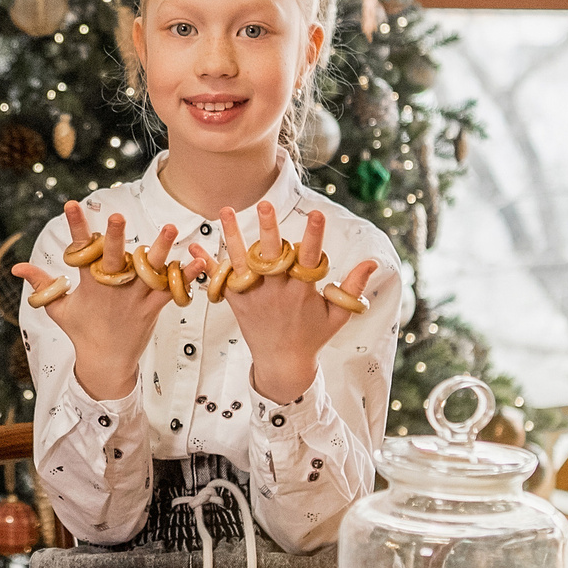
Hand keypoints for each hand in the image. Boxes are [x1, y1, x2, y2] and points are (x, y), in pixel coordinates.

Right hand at [11, 200, 174, 402]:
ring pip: (148, 270)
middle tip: (117, 217)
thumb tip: (15, 268)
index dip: (76, 226)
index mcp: (90, 285)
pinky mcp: (154, 309)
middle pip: (115, 259)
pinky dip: (186, 276)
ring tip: (169, 227)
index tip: (71, 204)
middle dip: (115, 238)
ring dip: (160, 248)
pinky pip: (172, 290)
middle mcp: (114, 289)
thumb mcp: (57, 308)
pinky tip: (198, 260)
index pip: (80, 250)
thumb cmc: (81, 331)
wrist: (106, 363)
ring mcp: (136, 298)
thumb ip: (41, 284)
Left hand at [191, 202, 375, 403]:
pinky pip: (219, 281)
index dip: (314, 237)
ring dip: (232, 235)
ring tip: (225, 210)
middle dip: (269, 229)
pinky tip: (195, 244)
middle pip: (271, 256)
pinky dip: (207, 263)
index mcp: (302, 292)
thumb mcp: (337, 315)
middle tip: (265, 204)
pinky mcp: (235, 302)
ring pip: (241, 262)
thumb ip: (352, 289)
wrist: (282, 363)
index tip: (317, 214)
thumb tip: (373, 262)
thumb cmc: (313, 336)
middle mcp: (276, 291)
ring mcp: (253, 296)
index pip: (310, 259)